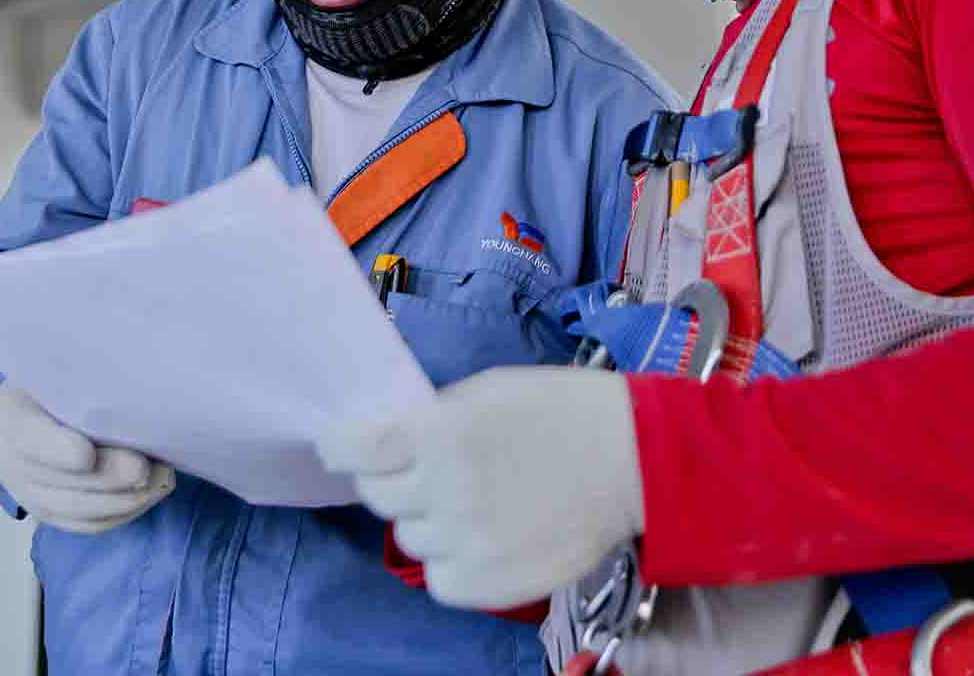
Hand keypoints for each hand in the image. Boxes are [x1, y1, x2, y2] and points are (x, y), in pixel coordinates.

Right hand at [0, 386, 174, 532]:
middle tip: (148, 467)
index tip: (87, 455)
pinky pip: (89, 525)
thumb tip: (133, 386)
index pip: (27, 438)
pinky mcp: (50, 515)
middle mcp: (10, 463)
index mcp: (8, 417)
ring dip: (126, 500)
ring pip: (78, 510)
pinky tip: (151, 492)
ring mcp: (29, 494)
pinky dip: (124, 513)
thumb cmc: (52, 381)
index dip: (57, 450)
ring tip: (162, 479)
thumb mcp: (58, 368)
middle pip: (60, 483)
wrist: (22, 412)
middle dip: (109, 479)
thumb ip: (85, 379)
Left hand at [315, 366, 643, 608]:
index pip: (354, 448)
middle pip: (377, 496)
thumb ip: (433, 417)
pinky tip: (479, 537)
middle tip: (420, 470)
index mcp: (440, 432)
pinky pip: (439, 580)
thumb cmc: (562, 410)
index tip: (340, 445)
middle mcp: (446, 489)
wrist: (634, 461)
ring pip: (409, 538)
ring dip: (425, 520)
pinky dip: (449, 562)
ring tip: (467, 502)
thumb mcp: (488, 390)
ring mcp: (468, 540)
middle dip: (390, 480)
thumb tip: (388, 439)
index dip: (340, 446)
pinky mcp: (491, 582)